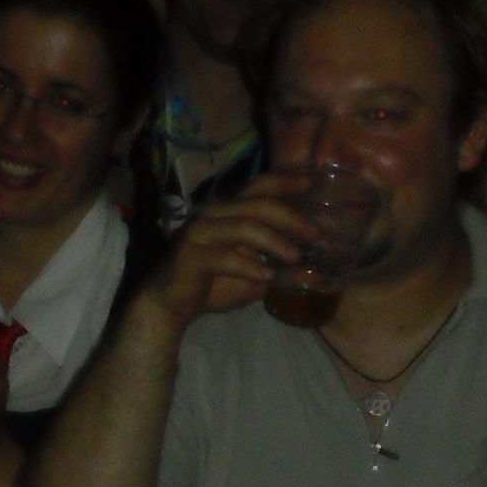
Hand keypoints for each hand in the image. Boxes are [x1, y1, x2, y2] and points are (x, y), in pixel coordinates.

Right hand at [147, 180, 321, 328]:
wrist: (171, 303)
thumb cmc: (214, 284)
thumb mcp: (254, 278)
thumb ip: (280, 271)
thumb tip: (313, 274)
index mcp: (230, 212)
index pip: (260, 186)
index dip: (286, 182)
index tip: (312, 183)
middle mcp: (215, 215)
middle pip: (258, 205)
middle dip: (291, 217)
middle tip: (315, 234)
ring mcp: (201, 233)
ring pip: (244, 226)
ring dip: (274, 241)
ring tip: (296, 258)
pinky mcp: (191, 255)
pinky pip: (224, 257)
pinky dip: (249, 266)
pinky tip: (268, 277)